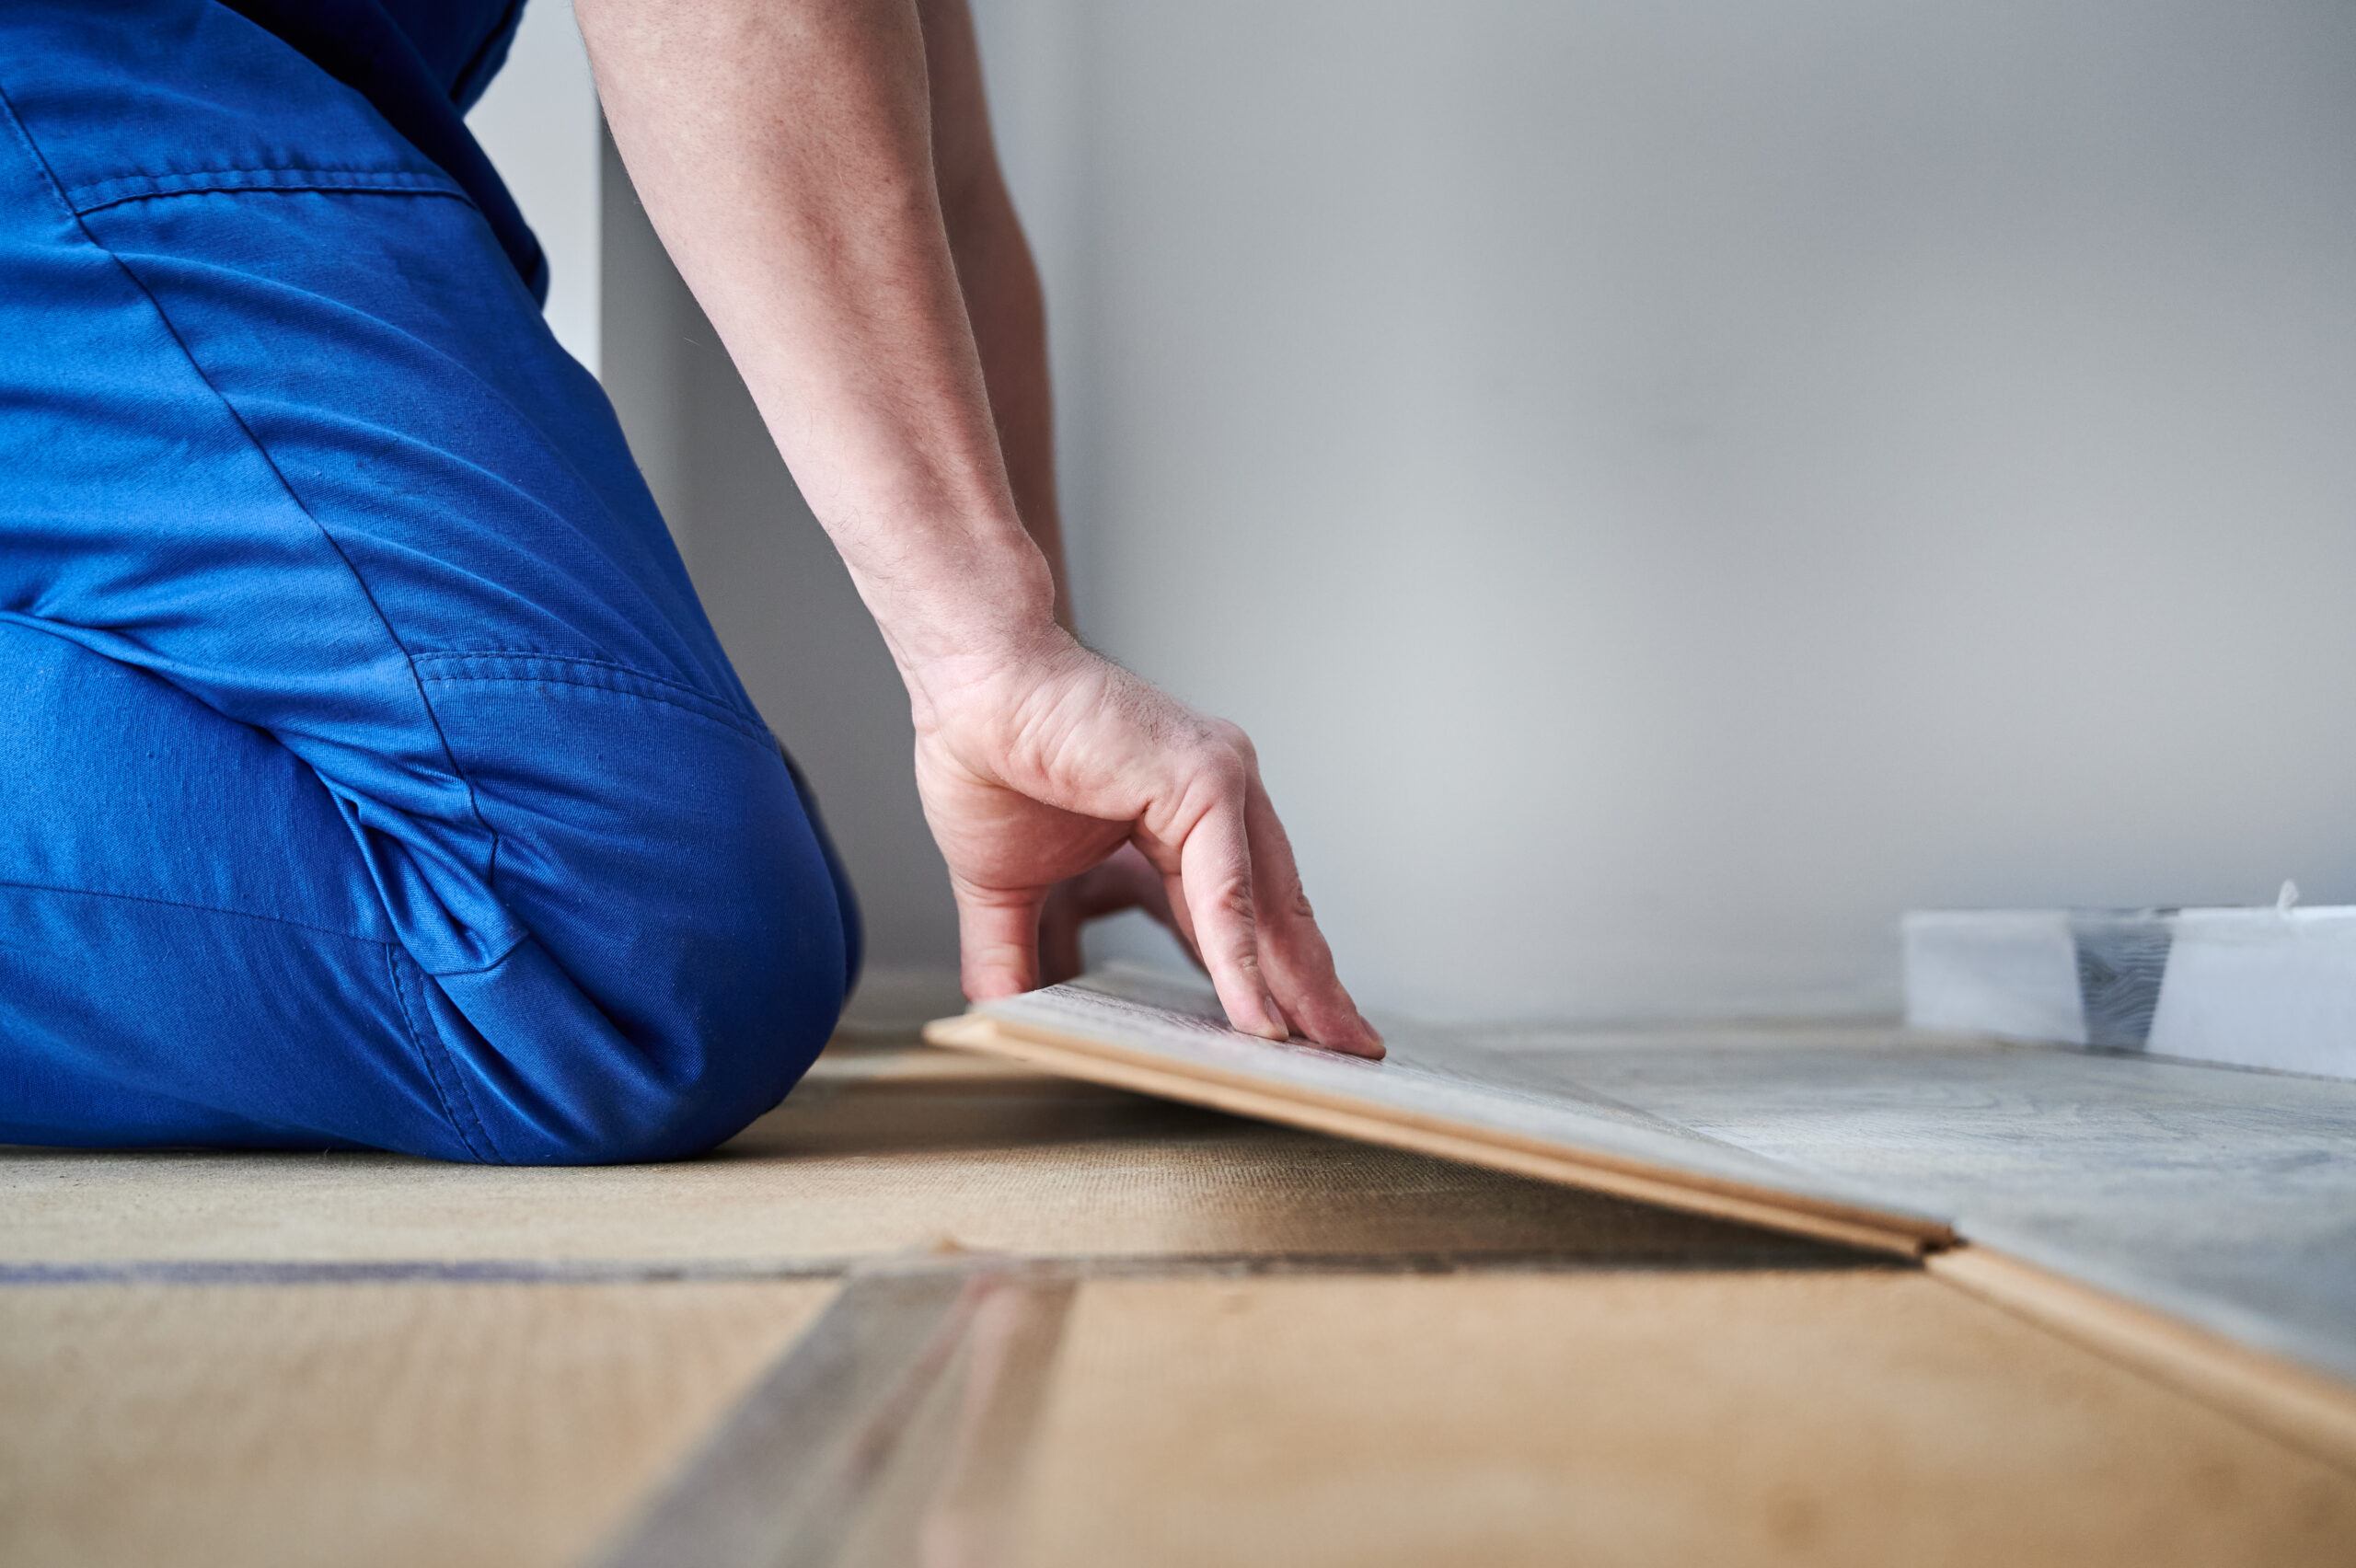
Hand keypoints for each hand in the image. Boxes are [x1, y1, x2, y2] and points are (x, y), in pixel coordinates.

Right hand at [910, 636, 1382, 1056]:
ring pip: (1268, 909)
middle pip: (1279, 917)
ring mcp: (1220, 786)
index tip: (1302, 1035)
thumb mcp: (1008, 889)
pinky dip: (1239, 958)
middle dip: (1312, 993)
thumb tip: (1007, 1018)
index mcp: (1185, 819)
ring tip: (1322, 1054)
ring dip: (1295, 990)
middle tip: (1348, 1058)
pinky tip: (1256, 1017)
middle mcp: (1219, 799)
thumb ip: (1015, 954)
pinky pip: (1226, 891)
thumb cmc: (988, 755)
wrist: (965, 686)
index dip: (1273, 978)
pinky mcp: (1202, 781)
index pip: (1247, 916)